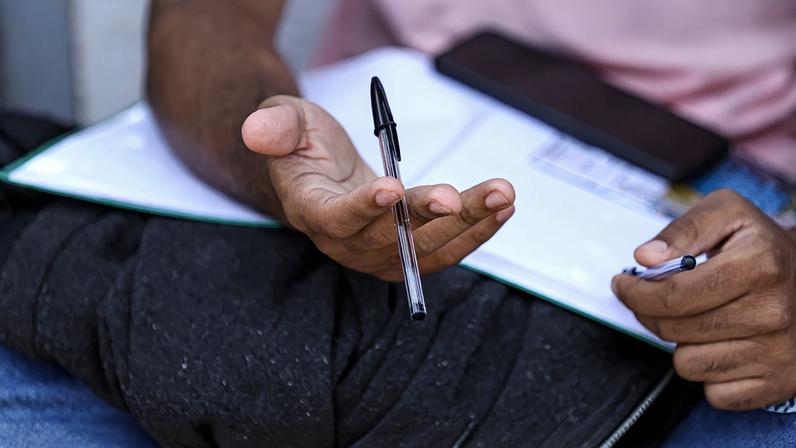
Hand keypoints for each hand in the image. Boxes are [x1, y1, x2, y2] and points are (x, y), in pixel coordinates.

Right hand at [241, 95, 514, 280]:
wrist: (323, 172)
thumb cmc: (304, 144)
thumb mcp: (285, 122)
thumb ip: (275, 126)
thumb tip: (255, 131)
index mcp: (313, 212)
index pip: (337, 218)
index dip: (363, 208)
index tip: (391, 188)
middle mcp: (347, 242)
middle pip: (389, 240)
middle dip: (425, 218)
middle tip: (456, 196)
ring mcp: (380, 253)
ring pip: (427, 250)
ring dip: (467, 225)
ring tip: (501, 195)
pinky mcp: (409, 252)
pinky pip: (446, 249)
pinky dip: (476, 230)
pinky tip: (502, 207)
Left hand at [612, 189, 795, 409]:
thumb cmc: (761, 246)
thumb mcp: (727, 213)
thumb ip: (683, 229)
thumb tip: (646, 257)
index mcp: (760, 266)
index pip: (673, 295)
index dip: (635, 292)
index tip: (623, 285)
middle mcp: (774, 312)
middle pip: (674, 330)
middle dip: (650, 313)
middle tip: (653, 299)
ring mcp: (779, 352)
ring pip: (688, 364)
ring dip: (682, 343)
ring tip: (699, 318)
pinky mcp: (779, 383)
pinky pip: (713, 393)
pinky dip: (708, 372)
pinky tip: (720, 344)